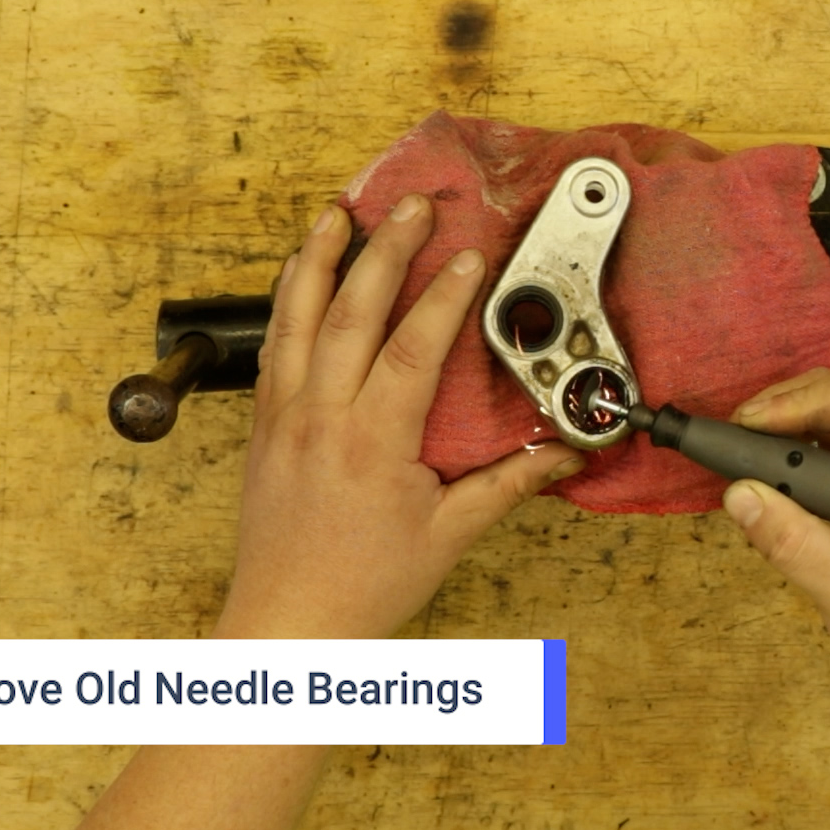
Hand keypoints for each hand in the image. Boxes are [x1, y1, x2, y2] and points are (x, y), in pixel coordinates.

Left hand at [215, 196, 585, 639]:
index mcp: (371, 443)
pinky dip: (288, 299)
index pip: (410, 350)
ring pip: (298, 317)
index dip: (441, 298)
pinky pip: (275, 344)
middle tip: (412, 205)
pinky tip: (299, 272)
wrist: (286, 625)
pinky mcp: (266, 424)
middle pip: (350, 312)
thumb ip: (508, 483)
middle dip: (383, 250)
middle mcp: (320, 418)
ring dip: (318, 257)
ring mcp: (285, 416)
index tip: (467, 257)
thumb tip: (564, 454)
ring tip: (338, 210)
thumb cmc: (363, 586)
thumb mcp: (450, 535)